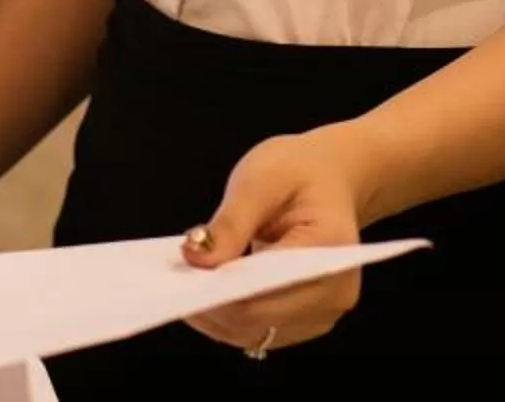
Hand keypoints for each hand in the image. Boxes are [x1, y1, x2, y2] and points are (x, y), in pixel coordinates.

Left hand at [181, 127, 374, 353]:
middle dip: (211, 305)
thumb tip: (196, 259)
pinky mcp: (306, 320)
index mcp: (331, 251)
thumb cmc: (297, 171)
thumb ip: (230, 223)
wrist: (330, 178)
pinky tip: (201, 294)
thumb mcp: (259, 180)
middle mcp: (335, 293)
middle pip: (260, 319)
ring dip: (214, 316)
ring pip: (256, 333)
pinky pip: (259, 330)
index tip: (180, 281)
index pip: (270, 290)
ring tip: (181, 286)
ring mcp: (323, 312)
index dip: (222, 293)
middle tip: (169, 282)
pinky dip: (226, 318)